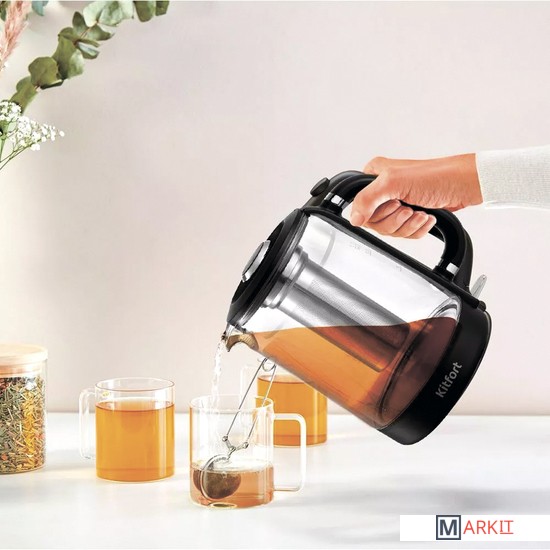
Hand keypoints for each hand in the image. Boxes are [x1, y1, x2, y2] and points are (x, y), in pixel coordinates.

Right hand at [349, 154, 482, 237]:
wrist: (466, 185)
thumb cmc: (437, 176)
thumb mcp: (395, 183)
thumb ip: (368, 199)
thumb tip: (354, 219)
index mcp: (373, 175)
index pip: (360, 206)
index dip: (377, 213)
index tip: (393, 205)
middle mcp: (383, 189)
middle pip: (375, 222)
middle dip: (395, 221)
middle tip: (408, 208)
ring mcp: (397, 202)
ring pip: (390, 230)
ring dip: (408, 225)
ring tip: (420, 212)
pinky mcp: (410, 214)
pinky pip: (404, 233)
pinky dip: (417, 229)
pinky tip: (426, 216)